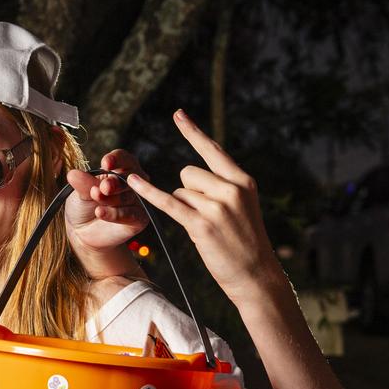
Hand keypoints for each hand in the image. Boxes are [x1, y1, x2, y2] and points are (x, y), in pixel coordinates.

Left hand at [64, 149, 149, 252]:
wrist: (82, 233)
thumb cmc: (84, 207)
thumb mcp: (80, 193)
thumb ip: (82, 184)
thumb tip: (73, 174)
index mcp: (119, 170)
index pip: (124, 159)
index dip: (117, 159)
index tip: (105, 163)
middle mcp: (132, 184)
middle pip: (129, 176)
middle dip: (114, 182)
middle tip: (103, 187)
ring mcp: (137, 201)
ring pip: (128, 196)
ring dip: (110, 198)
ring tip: (95, 198)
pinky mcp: (138, 219)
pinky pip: (129, 214)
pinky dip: (114, 214)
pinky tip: (100, 212)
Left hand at [126, 110, 283, 304]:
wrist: (255, 273)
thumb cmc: (244, 242)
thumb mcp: (241, 207)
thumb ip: (221, 187)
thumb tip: (187, 177)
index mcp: (242, 181)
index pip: (212, 150)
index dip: (193, 132)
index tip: (177, 114)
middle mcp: (231, 189)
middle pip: (188, 173)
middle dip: (187, 191)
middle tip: (204, 214)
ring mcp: (217, 207)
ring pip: (180, 191)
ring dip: (183, 207)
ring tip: (204, 226)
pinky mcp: (201, 225)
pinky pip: (168, 202)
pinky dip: (148, 193)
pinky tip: (133, 182)